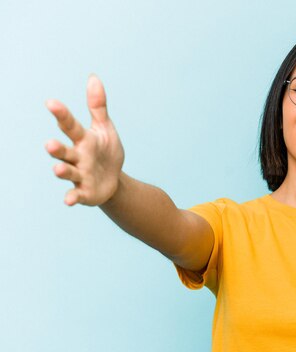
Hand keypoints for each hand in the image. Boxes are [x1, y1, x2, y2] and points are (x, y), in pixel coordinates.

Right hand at [45, 75, 123, 205]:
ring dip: (61, 170)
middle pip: (64, 151)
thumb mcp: (105, 128)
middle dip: (56, 148)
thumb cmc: (105, 152)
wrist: (114, 180)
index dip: (61, 114)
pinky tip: (68, 200)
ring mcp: (79, 175)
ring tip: (57, 168)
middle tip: (50, 144)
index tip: (51, 103)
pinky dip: (72, 197)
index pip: (70, 125)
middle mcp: (77, 157)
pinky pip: (76, 194)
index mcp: (82, 139)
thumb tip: (94, 77)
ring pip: (67, 172)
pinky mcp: (84, 192)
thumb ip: (98, 106)